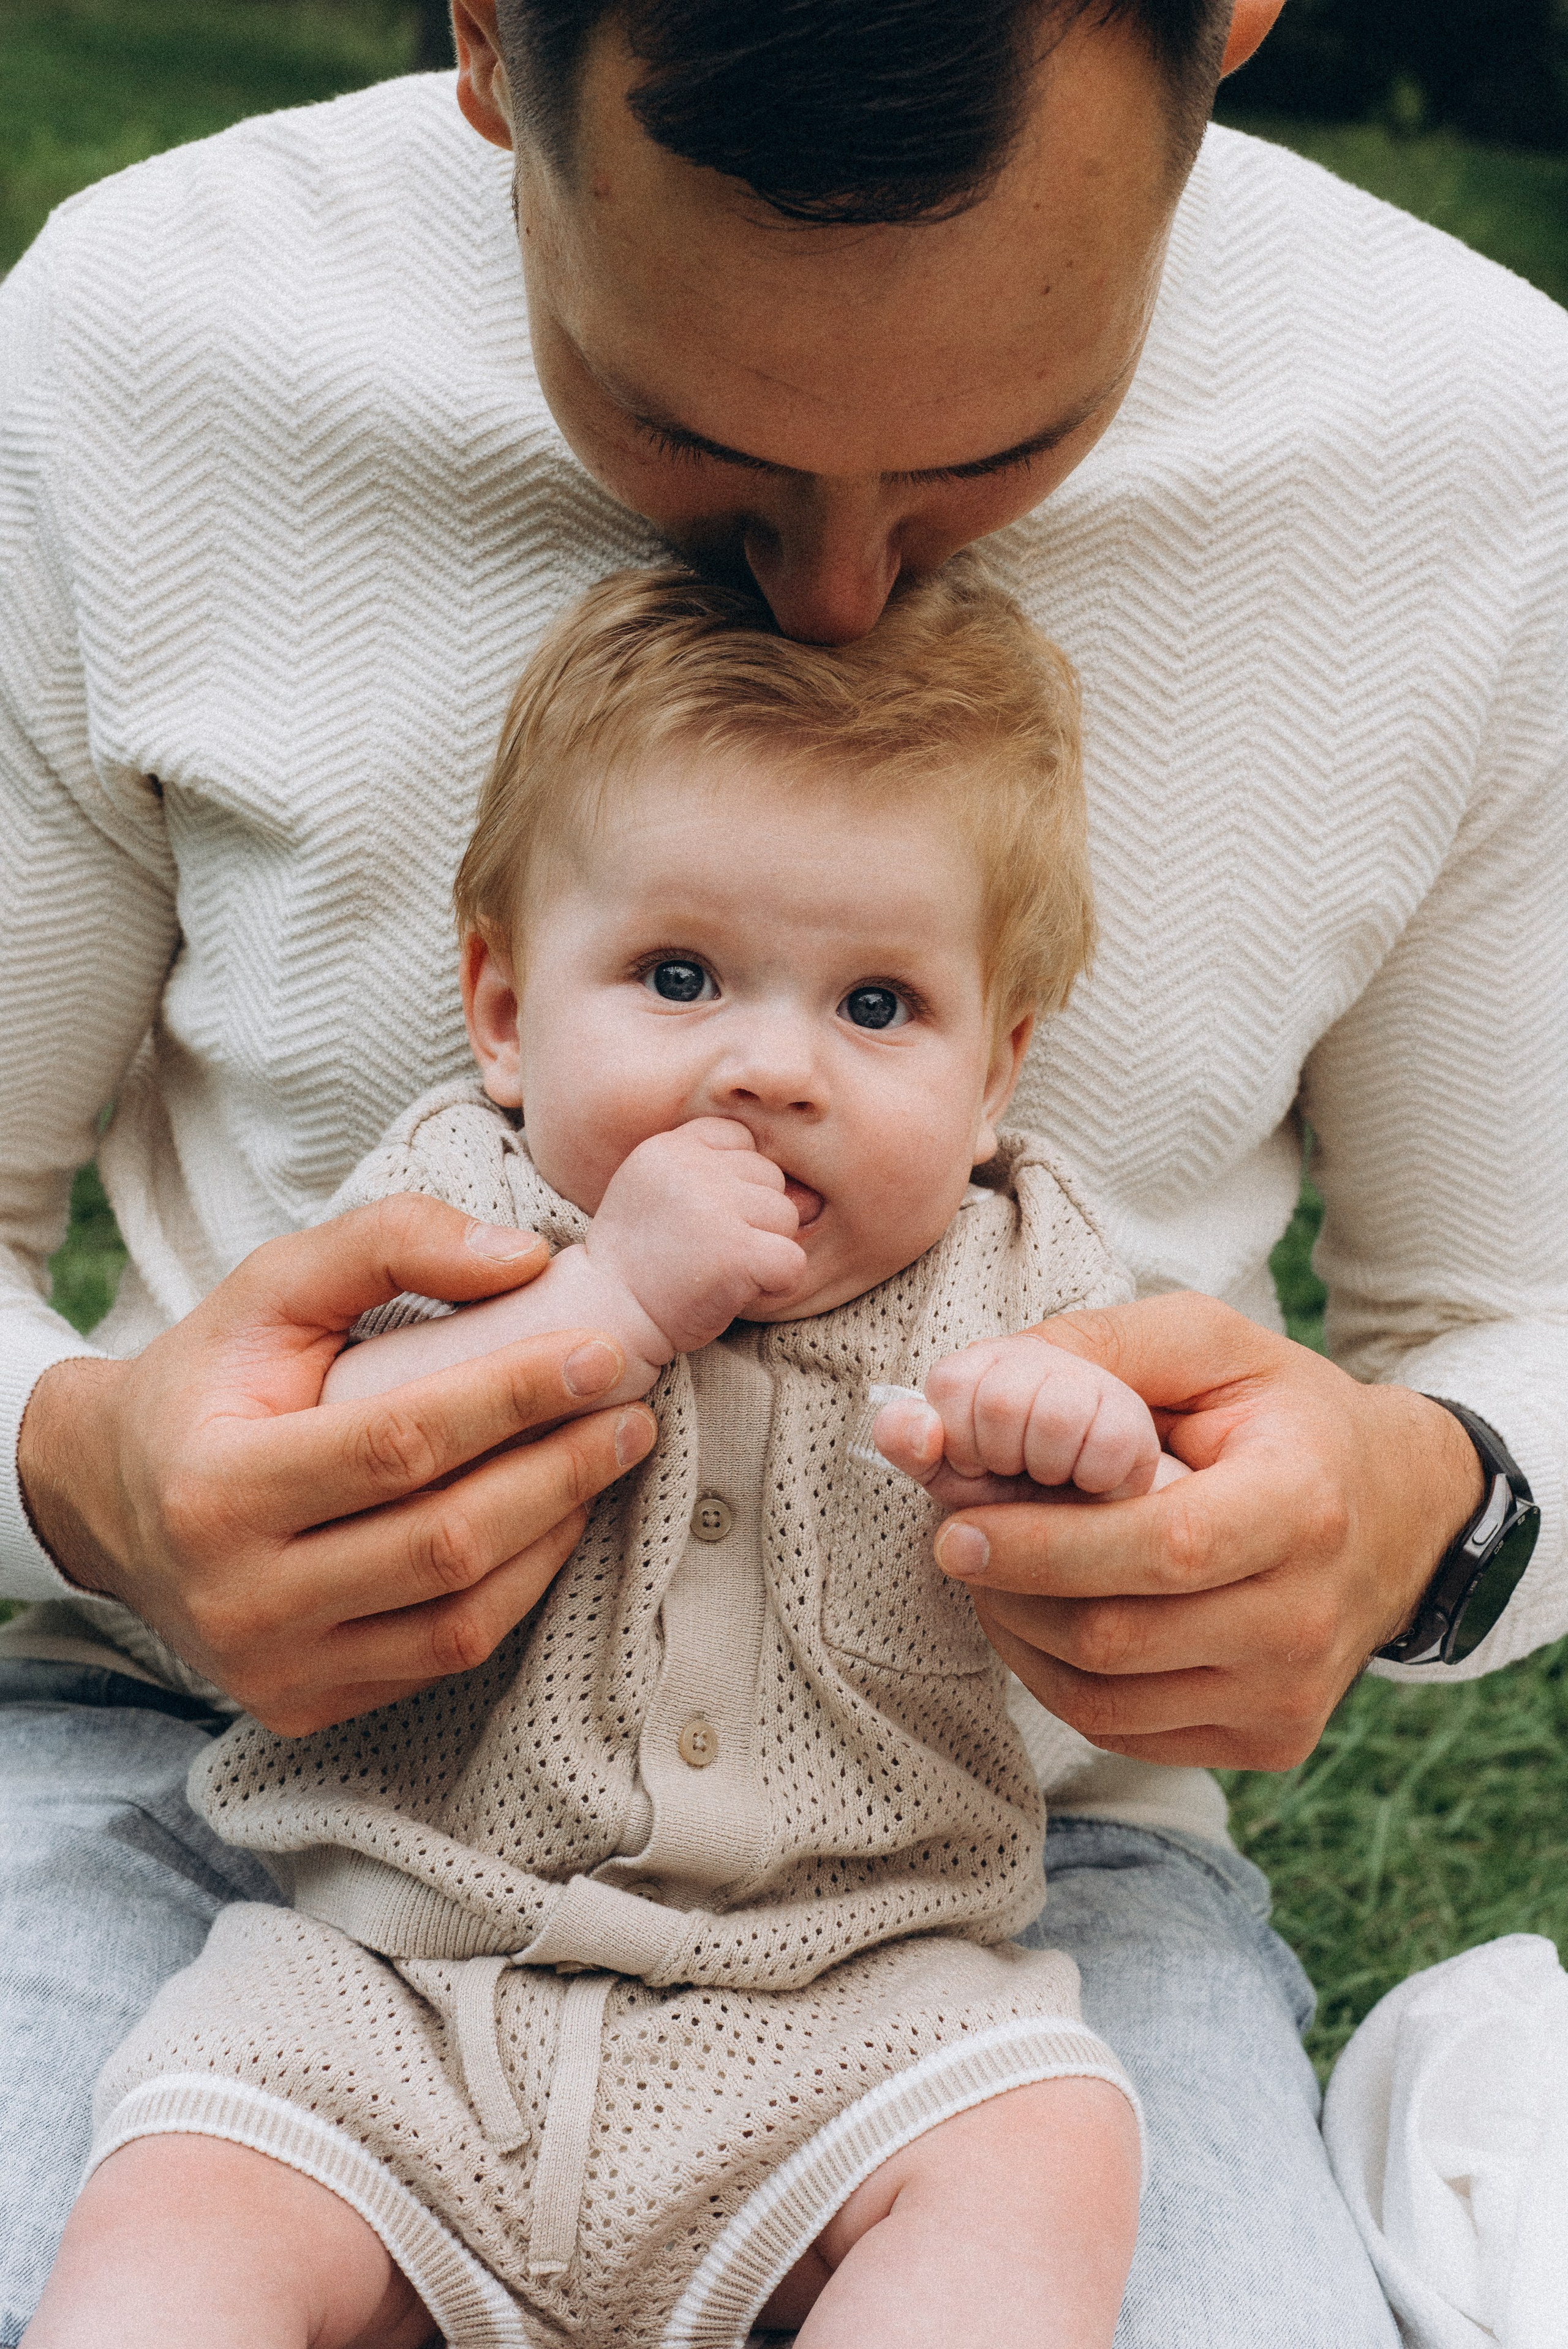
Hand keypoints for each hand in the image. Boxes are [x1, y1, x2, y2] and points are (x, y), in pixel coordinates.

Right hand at [17, 1196, 656, 1733]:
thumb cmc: (209, 1380)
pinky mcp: (305, 1707)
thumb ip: (390, 1244)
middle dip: (558, 1471)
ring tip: (604, 1462)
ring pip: (458, 1618)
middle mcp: (239, 1596)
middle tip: (630, 1413)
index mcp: (217, 1487)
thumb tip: (526, 1260)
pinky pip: (442, 1657)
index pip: (398, 1444)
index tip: (600, 1356)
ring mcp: (274, 1667)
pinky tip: (549, 1523)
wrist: (108, 1498)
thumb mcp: (273, 1286)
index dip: (513, 1398)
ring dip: (553, 1534)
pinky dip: (515, 1589)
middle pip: (442, 1541)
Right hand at [587, 1117, 806, 1352]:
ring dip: (763, 1249)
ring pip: (786, 1216)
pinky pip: (793, 1260)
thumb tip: (812, 1195)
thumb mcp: (667, 1200)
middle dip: (752, 1218)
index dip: (734, 1184)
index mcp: (668, 1147)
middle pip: (769, 1178)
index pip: (741, 1140)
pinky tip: (738, 1291)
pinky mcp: (736, 1252)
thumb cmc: (643, 1263)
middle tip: (705, 1251)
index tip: (700, 1218)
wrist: (607, 1318)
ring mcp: (714, 1207)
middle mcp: (690, 1167)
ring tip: (716, 1269)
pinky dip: (778, 1283)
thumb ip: (725, 1179)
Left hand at [923, 1293, 1484, 1769]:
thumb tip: (968, 1385)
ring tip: (993, 1573)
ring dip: (1020, 1638)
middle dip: (1011, 1590)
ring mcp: (1289, 1696)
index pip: (1159, 1552)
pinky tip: (1044, 1617)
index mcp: (1303, 1508)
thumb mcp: (1209, 1345)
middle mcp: (1306, 1621)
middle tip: (956, 1539)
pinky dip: (1057, 1678)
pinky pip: (1123, 1733)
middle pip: (1116, 1639)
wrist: (1404, 1511)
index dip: (1045, 1548)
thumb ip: (1095, 1348)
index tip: (958, 1527)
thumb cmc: (1287, 1417)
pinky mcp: (1269, 1741)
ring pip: (1104, 1701)